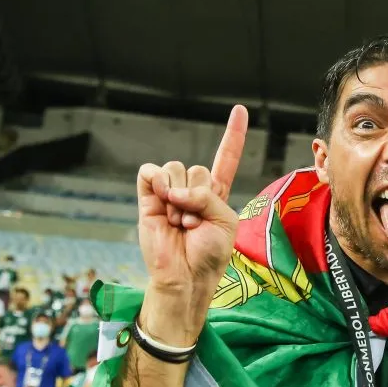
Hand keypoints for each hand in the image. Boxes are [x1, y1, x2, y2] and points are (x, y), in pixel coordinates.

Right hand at [137, 105, 247, 340]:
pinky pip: (149, 173)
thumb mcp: (225, 221)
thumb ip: (208, 196)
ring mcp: (169, 192)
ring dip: (179, 198)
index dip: (233, 135)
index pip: (226, 158)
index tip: (240, 110)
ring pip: (175, 169)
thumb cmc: (210, 253)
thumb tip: (174, 188)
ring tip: (180, 224)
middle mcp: (193, 189)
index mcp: (216, 193)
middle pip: (198, 168)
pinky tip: (162, 203)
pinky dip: (157, 183)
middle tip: (194, 224)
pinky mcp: (148, 198)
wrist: (186, 276)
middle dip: (198, 196)